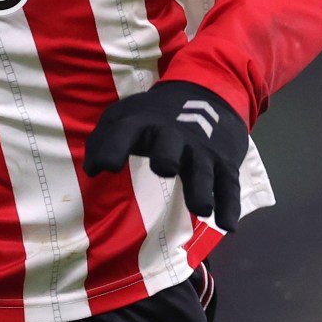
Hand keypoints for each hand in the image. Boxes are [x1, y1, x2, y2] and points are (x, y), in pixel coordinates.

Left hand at [82, 80, 249, 232]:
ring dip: (202, 189)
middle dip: (168, 156)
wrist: (206, 94)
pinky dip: (230, 206)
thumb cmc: (155, 115)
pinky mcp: (224, 164)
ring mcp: (202, 151)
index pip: (126, 131)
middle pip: (171, 146)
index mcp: (144, 122)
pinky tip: (227, 226)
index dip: (114, 146)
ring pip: (203, 171)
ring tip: (202, 208)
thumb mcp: (125, 116)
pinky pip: (229, 186)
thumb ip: (103, 139)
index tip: (105, 167)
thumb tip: (92, 169)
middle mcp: (174, 136)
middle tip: (165, 169)